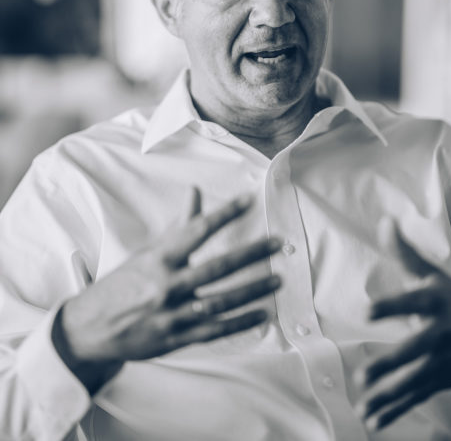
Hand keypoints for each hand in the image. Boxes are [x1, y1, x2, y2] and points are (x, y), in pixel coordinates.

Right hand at [53, 191, 281, 392]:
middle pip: (216, 267)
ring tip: (279, 278)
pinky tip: (264, 314)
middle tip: (278, 242)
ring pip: (221, 300)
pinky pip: (215, 330)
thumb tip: (195, 190)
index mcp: (158, 259)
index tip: (249, 200)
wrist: (92, 328)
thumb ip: (178, 225)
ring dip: (253, 290)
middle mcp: (165, 286)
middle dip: (251, 254)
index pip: (196, 231)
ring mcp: (172, 315)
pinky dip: (241, 323)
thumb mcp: (148, 252)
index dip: (224, 214)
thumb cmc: (124, 283)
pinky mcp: (177, 338)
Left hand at [355, 219, 450, 430]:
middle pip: (416, 348)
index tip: (367, 311)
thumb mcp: (434, 276)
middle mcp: (441, 332)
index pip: (413, 301)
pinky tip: (374, 421)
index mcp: (436, 302)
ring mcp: (444, 359)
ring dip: (389, 394)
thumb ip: (405, 253)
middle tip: (365, 374)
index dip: (391, 306)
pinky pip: (418, 395)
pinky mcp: (443, 379)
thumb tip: (385, 221)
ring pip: (415, 379)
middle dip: (392, 363)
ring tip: (364, 405)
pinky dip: (397, 409)